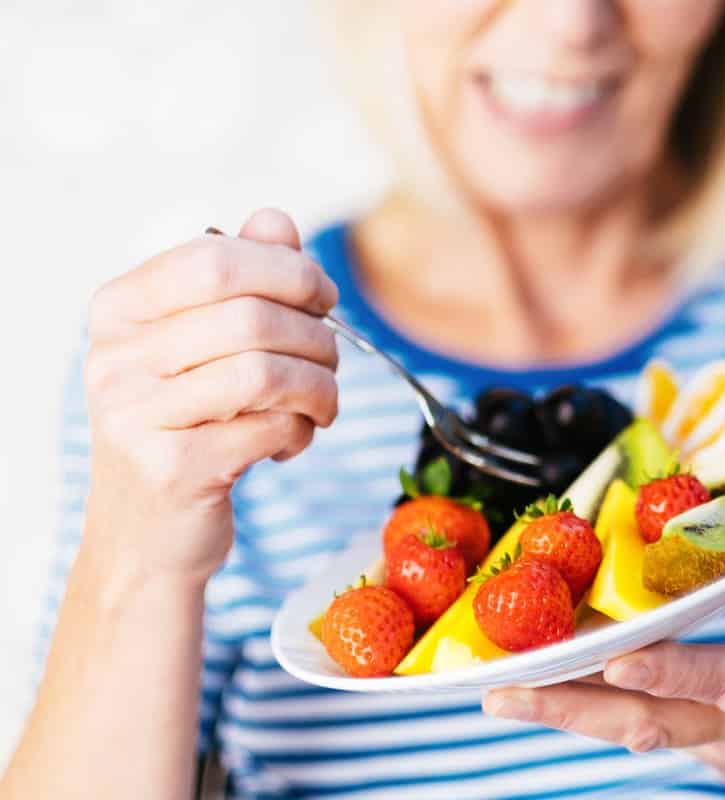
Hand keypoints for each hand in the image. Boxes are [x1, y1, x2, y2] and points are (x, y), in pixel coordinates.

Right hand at [83, 209, 338, 583]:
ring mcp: (136, 416)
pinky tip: (289, 442)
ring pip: (267, 373)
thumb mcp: (202, 347)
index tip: (322, 298)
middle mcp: (114, 358)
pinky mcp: (172, 469)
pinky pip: (271, 428)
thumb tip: (276, 219)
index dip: (289, 270)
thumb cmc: (185, 426)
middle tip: (330, 363)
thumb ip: (240, 279)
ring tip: (320, 406)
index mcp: (118, 310)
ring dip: (319, 389)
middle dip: (316, 338)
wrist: (147, 535)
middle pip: (251, 316)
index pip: (217, 259)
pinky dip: (299, 432)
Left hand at [483, 511, 724, 798]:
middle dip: (575, 708)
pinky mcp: (684, 748)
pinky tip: (528, 691)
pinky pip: (623, 728)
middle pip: (648, 722)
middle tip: (504, 690)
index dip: (676, 671)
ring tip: (496, 692)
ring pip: (623, 733)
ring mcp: (703, 744)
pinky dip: (577, 709)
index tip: (621, 658)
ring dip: (559, 714)